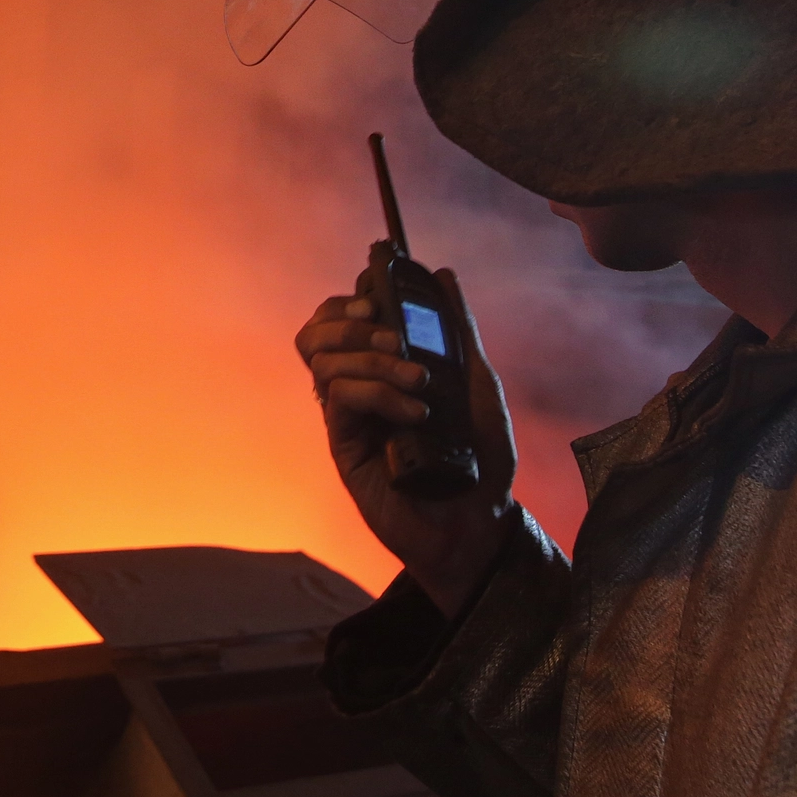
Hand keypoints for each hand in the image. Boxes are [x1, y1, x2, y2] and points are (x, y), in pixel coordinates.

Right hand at [295, 284, 517, 616]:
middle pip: (314, 337)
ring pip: (324, 364)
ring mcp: (348, 418)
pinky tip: (415, 412)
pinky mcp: (344, 447)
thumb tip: (443, 276)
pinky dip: (378, 394)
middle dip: (349, 325)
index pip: (339, 321)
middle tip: (393, 339)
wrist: (481, 520)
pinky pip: (340, 400)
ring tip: (418, 381)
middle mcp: (358, 389)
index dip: (347, 303)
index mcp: (382, 369)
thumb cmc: (481, 457)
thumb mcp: (479, 383)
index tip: (377, 302)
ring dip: (373, 362)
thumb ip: (458, 330)